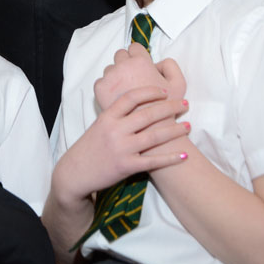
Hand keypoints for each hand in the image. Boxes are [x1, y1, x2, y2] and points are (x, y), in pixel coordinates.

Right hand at [54, 87, 188, 201]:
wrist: (75, 172)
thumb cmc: (89, 147)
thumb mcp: (98, 125)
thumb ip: (116, 115)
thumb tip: (137, 102)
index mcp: (107, 117)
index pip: (131, 97)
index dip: (150, 92)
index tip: (165, 91)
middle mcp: (115, 130)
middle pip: (147, 114)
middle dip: (169, 108)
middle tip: (184, 104)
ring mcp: (121, 148)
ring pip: (153, 136)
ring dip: (174, 131)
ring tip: (188, 126)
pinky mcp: (126, 166)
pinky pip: (153, 161)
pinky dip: (170, 158)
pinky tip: (183, 155)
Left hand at [95, 43, 185, 109]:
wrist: (148, 130)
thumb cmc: (165, 108)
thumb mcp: (179, 83)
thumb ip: (170, 65)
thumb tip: (157, 62)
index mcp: (140, 62)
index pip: (134, 47)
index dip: (138, 56)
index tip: (141, 66)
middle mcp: (123, 66)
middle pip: (120, 55)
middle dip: (126, 63)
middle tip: (134, 77)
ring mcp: (109, 77)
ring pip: (110, 68)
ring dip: (116, 74)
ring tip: (126, 89)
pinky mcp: (100, 89)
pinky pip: (101, 81)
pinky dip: (107, 86)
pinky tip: (117, 96)